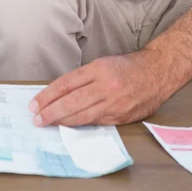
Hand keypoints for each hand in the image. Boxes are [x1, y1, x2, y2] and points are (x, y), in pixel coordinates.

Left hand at [29, 51, 165, 126]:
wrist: (156, 72)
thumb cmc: (126, 66)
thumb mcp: (102, 63)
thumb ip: (82, 78)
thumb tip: (58, 93)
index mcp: (98, 69)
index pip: (66, 84)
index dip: (48, 95)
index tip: (35, 104)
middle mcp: (106, 86)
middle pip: (72, 102)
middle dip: (51, 112)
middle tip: (36, 118)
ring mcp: (114, 103)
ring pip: (82, 116)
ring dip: (62, 122)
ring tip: (47, 124)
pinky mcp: (121, 117)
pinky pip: (96, 123)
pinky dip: (80, 126)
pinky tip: (68, 127)